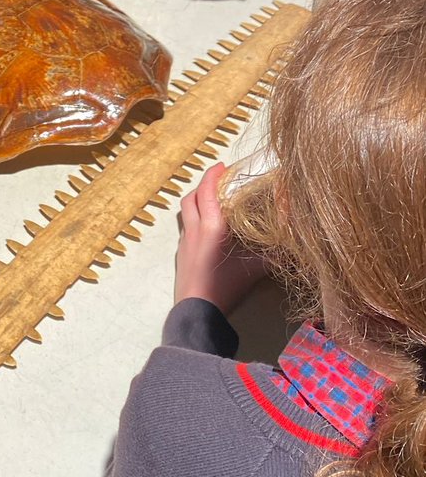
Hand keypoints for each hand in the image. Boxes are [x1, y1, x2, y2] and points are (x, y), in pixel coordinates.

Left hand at [174, 163, 264, 316]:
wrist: (197, 311)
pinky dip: (193, 218)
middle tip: (218, 181)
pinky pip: (185, 227)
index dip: (214, 175)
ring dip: (196, 200)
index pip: (208, 190)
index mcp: (211, 226)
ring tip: (211, 200)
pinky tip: (205, 228)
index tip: (223, 166)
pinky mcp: (180, 253)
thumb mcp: (254, 270)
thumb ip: (275, 255)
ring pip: (186, 211)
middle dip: (204, 184)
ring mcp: (184, 241)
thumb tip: (296, 245)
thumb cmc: (225, 287)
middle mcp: (194, 228)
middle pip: (193, 196)